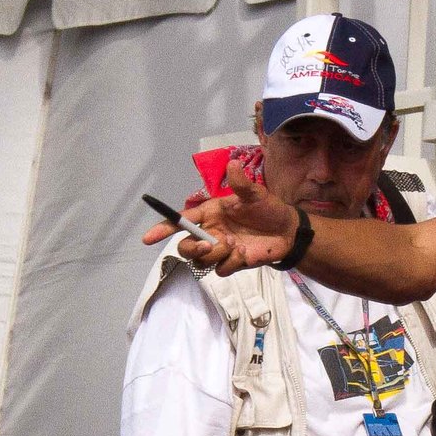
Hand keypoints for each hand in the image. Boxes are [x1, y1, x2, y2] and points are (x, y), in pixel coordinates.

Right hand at [138, 163, 300, 273]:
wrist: (287, 231)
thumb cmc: (268, 209)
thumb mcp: (255, 194)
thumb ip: (240, 183)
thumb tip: (232, 165)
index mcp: (210, 213)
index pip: (181, 221)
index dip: (163, 229)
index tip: (148, 238)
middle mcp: (210, 232)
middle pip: (184, 246)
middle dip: (191, 247)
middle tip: (207, 244)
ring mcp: (220, 249)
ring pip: (200, 260)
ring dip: (216, 254)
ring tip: (236, 244)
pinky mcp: (231, 263)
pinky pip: (220, 270)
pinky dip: (231, 263)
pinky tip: (245, 253)